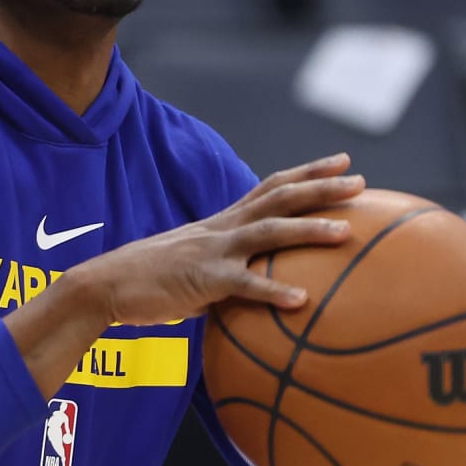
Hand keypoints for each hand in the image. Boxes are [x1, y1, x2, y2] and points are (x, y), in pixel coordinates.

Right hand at [70, 153, 365, 327]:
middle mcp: (222, 228)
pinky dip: (273, 293)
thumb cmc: (151, 282)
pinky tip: (301, 302)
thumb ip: (228, 273)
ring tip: (346, 232)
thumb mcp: (197, 269)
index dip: (308, 173)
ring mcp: (212, 251)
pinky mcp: (202, 280)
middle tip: (359, 181)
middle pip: (279, 198)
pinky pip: (244, 286)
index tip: (343, 163)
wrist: (105, 285)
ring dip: (308, 230)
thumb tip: (256, 292)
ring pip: (268, 233)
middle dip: (321, 187)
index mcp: (222, 222)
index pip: (271, 186)